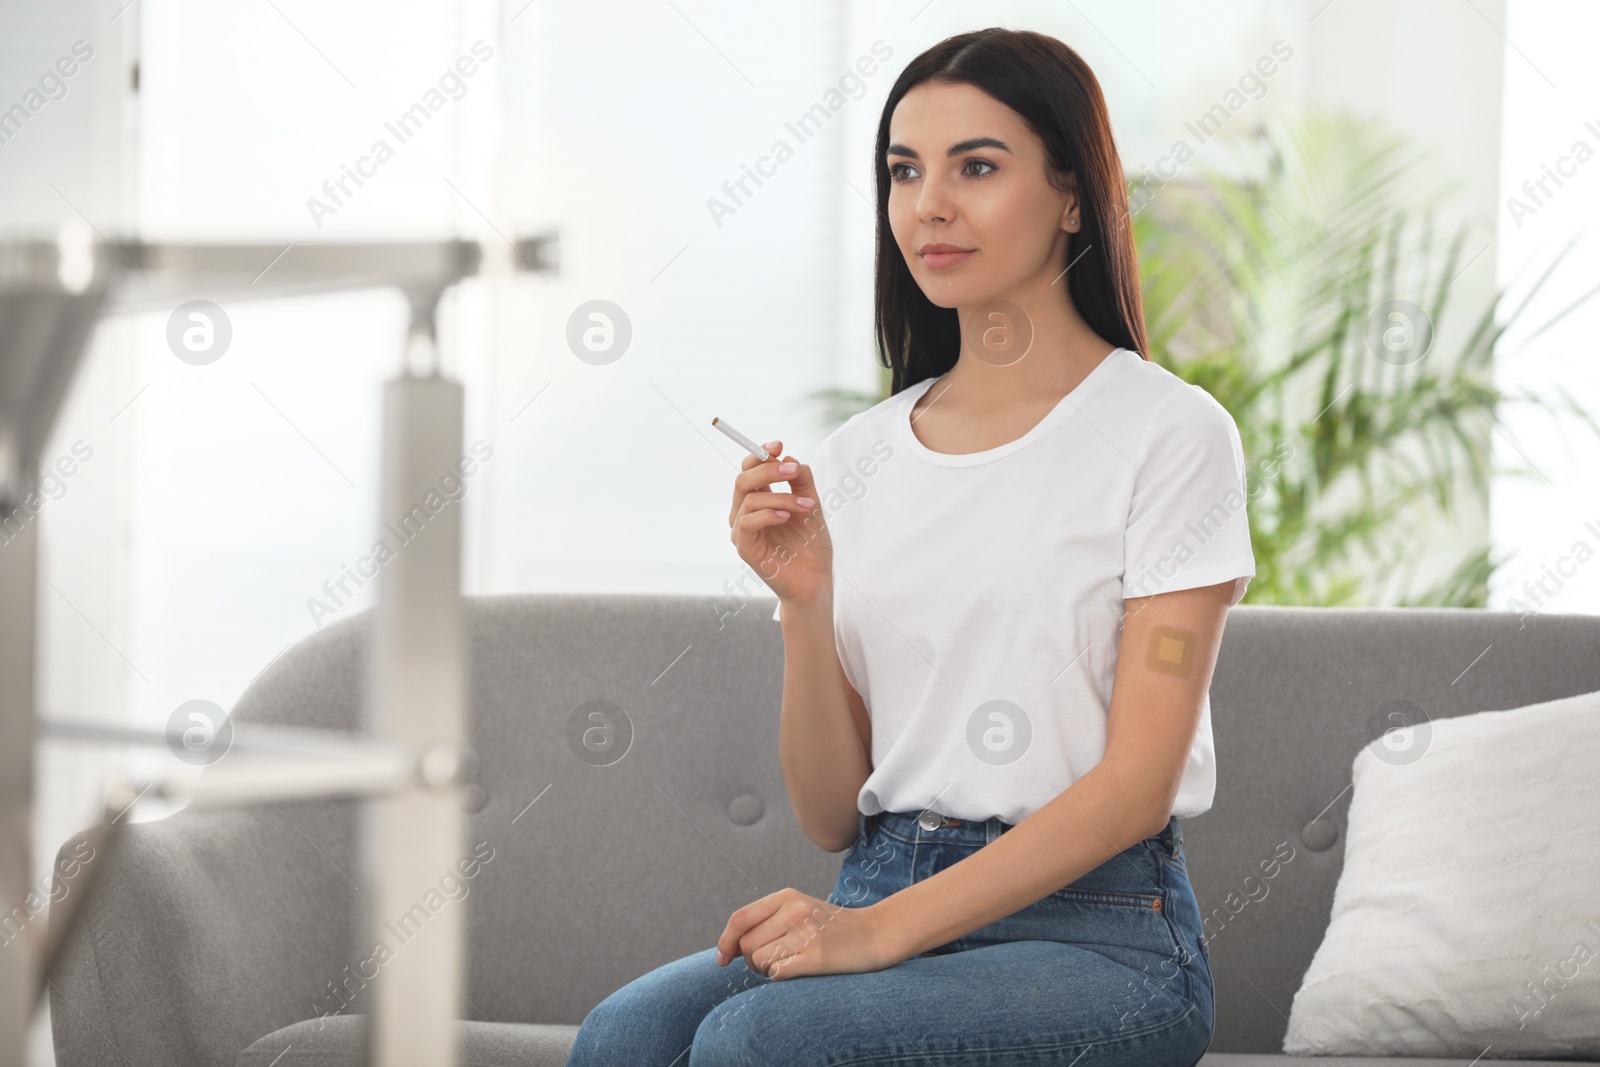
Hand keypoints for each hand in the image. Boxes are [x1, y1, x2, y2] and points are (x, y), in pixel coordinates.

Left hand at [714, 889, 904, 979]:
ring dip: (766, 970)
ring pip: (760, 961)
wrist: (875, 933)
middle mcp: (794, 911)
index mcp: (786, 896)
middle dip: (750, 960)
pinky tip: (797, 971)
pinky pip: (778, 973)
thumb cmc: (830, 927)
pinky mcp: (817, 957)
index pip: (740, 918)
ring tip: (788, 964)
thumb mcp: (799, 909)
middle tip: (770, 962)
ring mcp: (806, 933)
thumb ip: (766, 921)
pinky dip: (780, 977)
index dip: (725, 941)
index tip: (722, 960)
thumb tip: (728, 948)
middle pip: (747, 945)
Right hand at [728, 440, 832, 606]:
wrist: (816, 579)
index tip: (779, 444)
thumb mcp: (810, 505)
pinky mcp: (746, 549)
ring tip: (805, 506)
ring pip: (749, 499)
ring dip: (780, 496)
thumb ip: (801, 482)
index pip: (749, 470)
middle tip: (793, 470)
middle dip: (768, 468)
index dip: (760, 453)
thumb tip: (790, 457)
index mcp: (757, 500)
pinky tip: (787, 517)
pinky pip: (747, 522)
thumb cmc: (811, 544)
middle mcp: (745, 514)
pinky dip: (768, 514)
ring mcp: (742, 532)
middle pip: (743, 479)